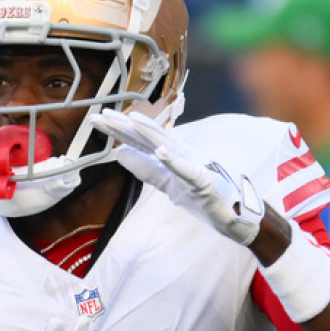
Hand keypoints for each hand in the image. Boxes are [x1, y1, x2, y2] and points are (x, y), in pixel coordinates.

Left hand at [90, 110, 264, 245]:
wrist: (233, 215)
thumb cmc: (203, 195)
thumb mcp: (168, 182)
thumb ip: (146, 168)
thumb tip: (120, 154)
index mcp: (170, 156)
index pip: (139, 141)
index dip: (118, 130)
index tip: (96, 119)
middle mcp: (181, 155)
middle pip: (148, 138)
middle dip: (124, 126)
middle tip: (99, 115)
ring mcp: (193, 166)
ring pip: (167, 145)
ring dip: (148, 132)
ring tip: (130, 119)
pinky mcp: (204, 182)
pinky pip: (188, 170)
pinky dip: (175, 161)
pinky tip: (161, 152)